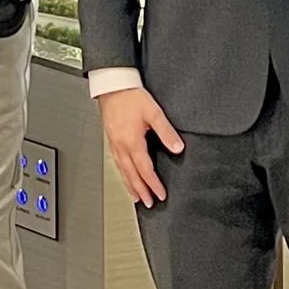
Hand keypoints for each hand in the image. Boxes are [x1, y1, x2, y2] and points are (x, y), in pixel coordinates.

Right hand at [99, 83, 185, 206]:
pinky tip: (125, 175)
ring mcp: (114, 143)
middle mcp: (121, 145)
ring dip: (130, 185)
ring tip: (137, 197)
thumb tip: (177, 147)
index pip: (144, 169)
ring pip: (122, 170)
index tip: (160, 194)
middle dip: (141, 190)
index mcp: (132, 141)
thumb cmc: (130, 96)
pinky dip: (122, 173)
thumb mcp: (154, 112)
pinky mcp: (111, 139)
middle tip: (149, 203)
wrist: (112, 85)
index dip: (153, 184)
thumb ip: (166, 131)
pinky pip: (117, 162)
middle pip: (132, 174)